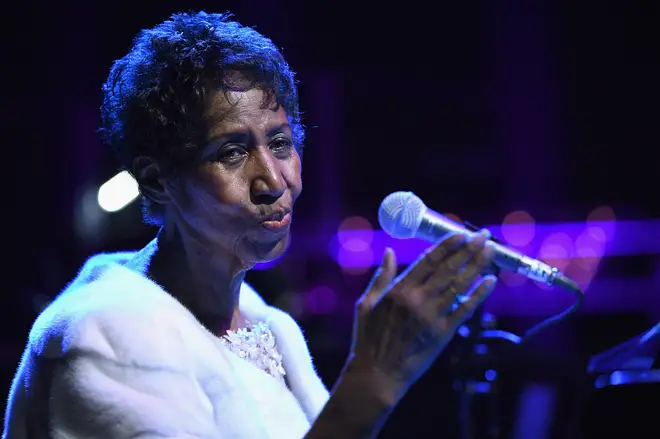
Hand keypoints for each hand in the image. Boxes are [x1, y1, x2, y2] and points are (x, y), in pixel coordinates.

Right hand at [347, 229, 496, 404]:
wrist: (377, 375)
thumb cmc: (368, 338)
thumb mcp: (366, 303)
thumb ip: (382, 277)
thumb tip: (390, 252)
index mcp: (398, 291)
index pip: (428, 261)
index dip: (447, 245)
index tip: (461, 233)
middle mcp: (417, 301)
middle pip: (449, 269)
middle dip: (469, 249)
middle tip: (483, 235)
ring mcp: (432, 317)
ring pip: (460, 286)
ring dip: (477, 266)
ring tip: (490, 251)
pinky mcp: (443, 334)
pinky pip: (465, 310)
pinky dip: (479, 295)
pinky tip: (490, 282)